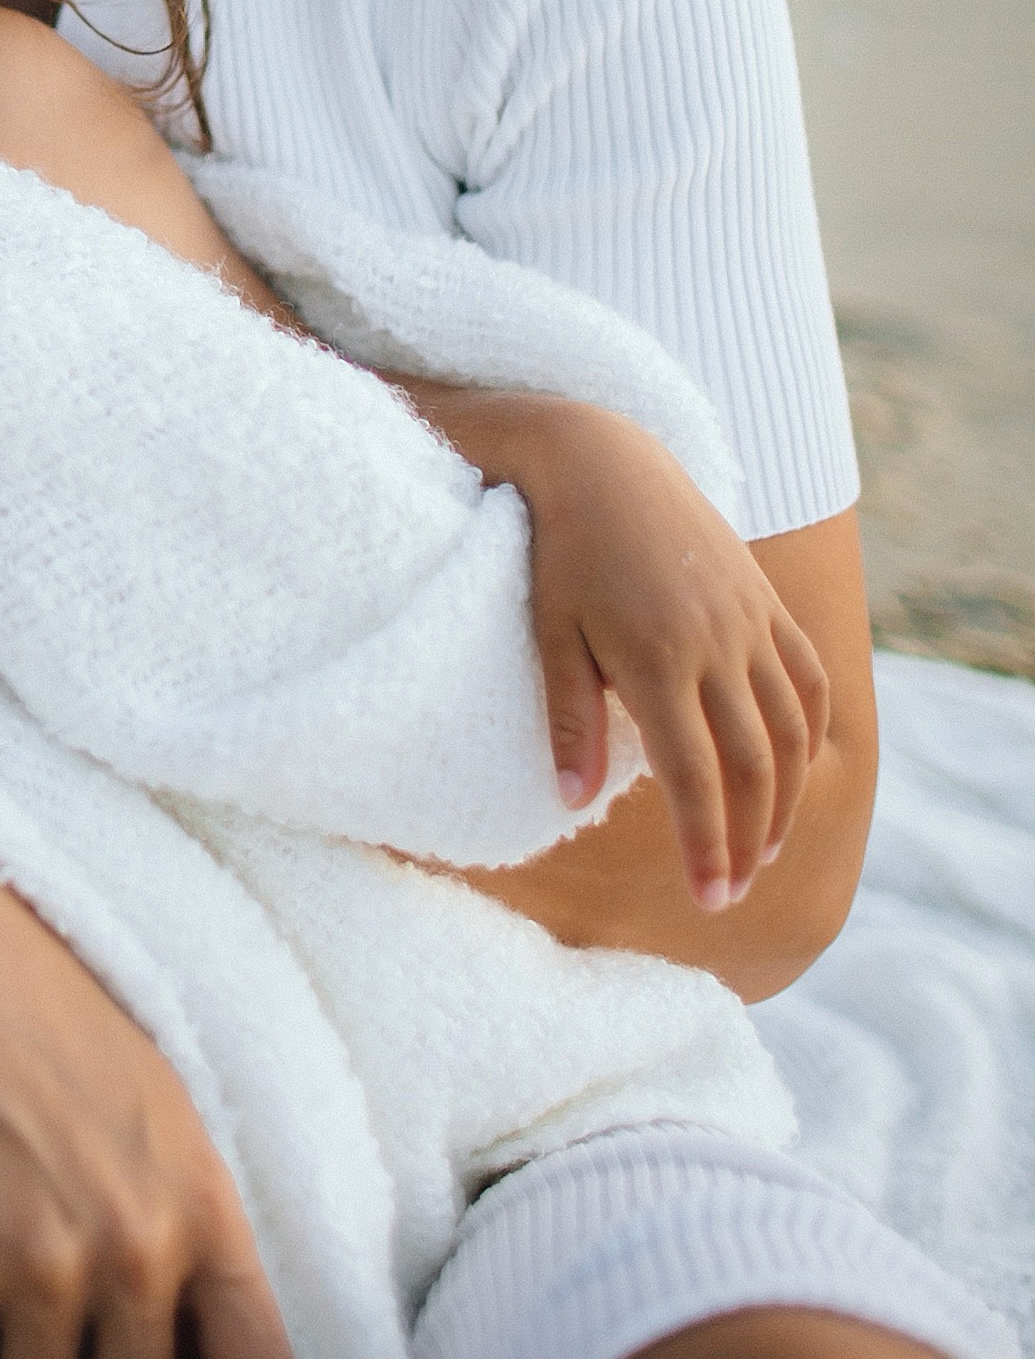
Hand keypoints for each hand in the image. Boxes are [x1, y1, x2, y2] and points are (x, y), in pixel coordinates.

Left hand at [429, 390, 831, 910]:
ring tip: (764, 849)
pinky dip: (809, 730)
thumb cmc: (559, 551)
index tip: (708, 900)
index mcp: (657, 660)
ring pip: (790, 730)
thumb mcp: (550, 634)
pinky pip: (808, 676)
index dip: (706, 846)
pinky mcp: (764, 600)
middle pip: (753, 766)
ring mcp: (749, 620)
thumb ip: (567, 721)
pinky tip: (793, 769)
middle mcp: (717, 644)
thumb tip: (570, 804)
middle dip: (747, 840)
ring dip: (784, 797)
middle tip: (731, 892)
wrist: (601, 458)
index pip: (696, 779)